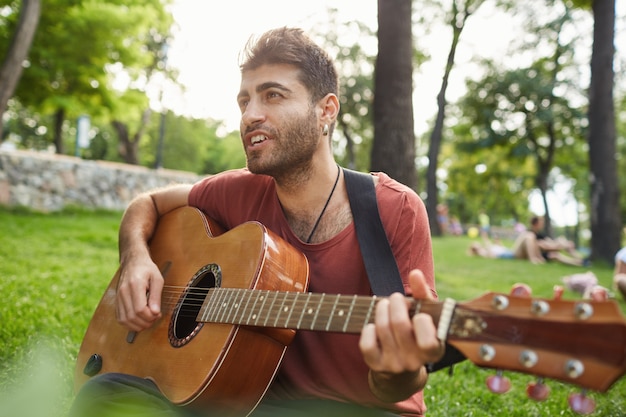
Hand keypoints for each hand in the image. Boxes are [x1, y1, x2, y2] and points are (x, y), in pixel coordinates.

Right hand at [115, 255, 163, 331]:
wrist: (133, 262)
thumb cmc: (147, 269)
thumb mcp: (157, 279)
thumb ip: (156, 296)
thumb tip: (156, 312)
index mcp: (135, 285)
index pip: (140, 309)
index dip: (150, 316)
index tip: (158, 314)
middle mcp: (123, 292)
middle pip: (132, 316)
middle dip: (146, 322)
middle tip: (155, 318)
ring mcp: (118, 297)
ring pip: (125, 320)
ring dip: (138, 325)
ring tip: (148, 320)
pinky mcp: (116, 302)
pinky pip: (120, 319)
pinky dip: (130, 324)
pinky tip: (139, 320)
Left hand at [359, 269, 443, 400]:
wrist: (403, 366)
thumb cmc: (417, 332)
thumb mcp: (425, 315)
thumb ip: (422, 294)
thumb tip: (415, 273)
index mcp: (433, 351)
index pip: (428, 341)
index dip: (421, 322)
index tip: (419, 313)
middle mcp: (415, 362)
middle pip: (399, 324)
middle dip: (395, 303)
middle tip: (395, 298)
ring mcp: (394, 365)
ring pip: (382, 329)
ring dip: (381, 310)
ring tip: (384, 304)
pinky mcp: (376, 365)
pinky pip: (366, 343)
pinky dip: (368, 329)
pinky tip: (373, 325)